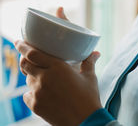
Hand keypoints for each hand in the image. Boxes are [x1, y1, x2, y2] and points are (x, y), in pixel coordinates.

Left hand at [15, 7, 101, 125]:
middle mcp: (45, 78)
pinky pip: (27, 95)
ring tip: (41, 76)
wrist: (86, 121)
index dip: (23, 46)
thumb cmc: (88, 97)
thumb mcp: (89, 76)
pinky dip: (31, 92)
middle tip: (27, 57)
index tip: (19, 41)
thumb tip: (96, 53)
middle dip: (24, 59)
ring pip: (28, 80)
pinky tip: (40, 92)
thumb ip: (89, 61)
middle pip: (25, 65)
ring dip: (31, 76)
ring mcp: (39, 93)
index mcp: (57, 67)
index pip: (32, 53)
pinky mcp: (36, 106)